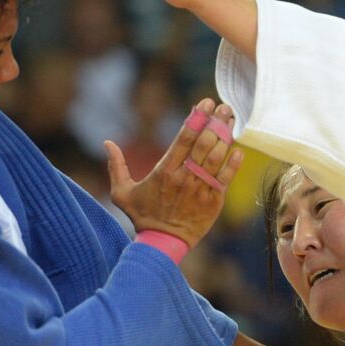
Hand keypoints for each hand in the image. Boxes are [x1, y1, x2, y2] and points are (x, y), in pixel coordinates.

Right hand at [105, 99, 242, 246]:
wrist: (162, 243)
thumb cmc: (142, 216)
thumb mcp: (122, 193)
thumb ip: (116, 167)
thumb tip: (107, 143)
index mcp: (164, 170)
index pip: (184, 137)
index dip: (197, 117)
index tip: (205, 102)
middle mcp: (184, 177)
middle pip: (204, 142)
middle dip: (216, 121)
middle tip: (224, 106)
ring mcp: (200, 188)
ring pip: (217, 157)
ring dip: (226, 136)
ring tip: (231, 120)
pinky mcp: (213, 200)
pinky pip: (226, 177)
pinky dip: (233, 163)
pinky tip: (237, 150)